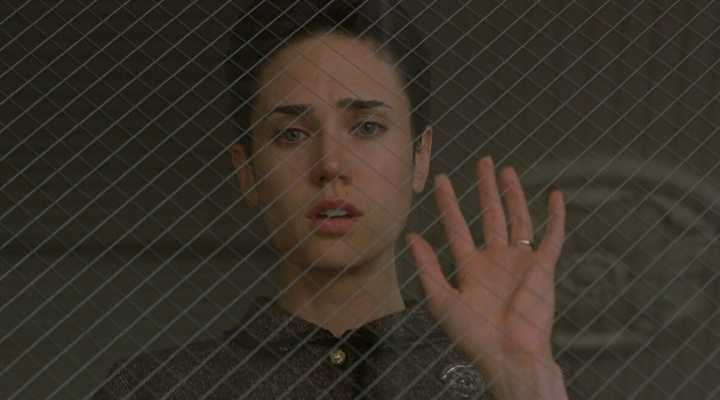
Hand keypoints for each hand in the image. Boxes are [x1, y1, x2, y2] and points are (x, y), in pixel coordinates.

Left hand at [405, 155, 565, 374]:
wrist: (509, 354)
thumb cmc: (474, 334)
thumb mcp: (442, 300)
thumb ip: (427, 267)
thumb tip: (411, 236)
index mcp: (470, 267)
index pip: (457, 227)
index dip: (448, 203)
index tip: (441, 180)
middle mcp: (495, 259)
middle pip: (489, 215)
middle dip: (485, 189)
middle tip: (482, 161)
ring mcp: (520, 262)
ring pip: (517, 219)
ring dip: (513, 195)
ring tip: (506, 171)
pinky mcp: (543, 268)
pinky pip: (552, 237)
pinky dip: (556, 217)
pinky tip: (555, 195)